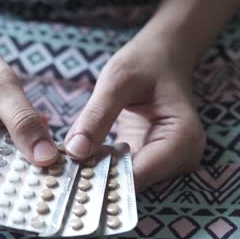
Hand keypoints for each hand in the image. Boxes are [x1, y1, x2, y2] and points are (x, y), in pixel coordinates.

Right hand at [0, 32, 58, 197]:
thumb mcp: (2, 83)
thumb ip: (23, 121)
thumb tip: (47, 159)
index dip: (14, 189)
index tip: (49, 182)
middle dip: (19, 180)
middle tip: (53, 166)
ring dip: (15, 170)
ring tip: (38, 149)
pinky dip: (7, 162)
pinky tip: (21, 144)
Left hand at [64, 36, 205, 191]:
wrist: (163, 55)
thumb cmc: (146, 61)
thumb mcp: (117, 81)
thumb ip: (96, 116)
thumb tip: (75, 151)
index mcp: (181, 139)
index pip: (137, 175)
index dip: (101, 179)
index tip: (66, 178)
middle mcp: (181, 158)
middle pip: (133, 183)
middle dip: (96, 181)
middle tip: (58, 175)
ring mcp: (168, 162)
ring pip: (125, 182)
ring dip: (95, 176)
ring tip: (64, 169)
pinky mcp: (151, 160)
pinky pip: (123, 171)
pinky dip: (101, 168)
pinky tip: (78, 162)